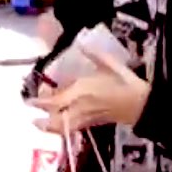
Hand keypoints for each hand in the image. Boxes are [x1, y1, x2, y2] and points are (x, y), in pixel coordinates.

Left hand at [29, 47, 149, 132]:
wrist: (142, 105)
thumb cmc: (126, 82)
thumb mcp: (110, 64)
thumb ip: (94, 54)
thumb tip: (82, 43)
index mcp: (81, 92)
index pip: (55, 101)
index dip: (41, 103)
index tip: (29, 102)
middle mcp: (80, 107)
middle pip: (57, 121)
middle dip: (43, 122)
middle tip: (32, 119)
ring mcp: (87, 118)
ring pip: (65, 128)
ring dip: (52, 128)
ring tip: (41, 125)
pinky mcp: (95, 124)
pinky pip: (75, 128)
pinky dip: (65, 128)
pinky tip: (64, 123)